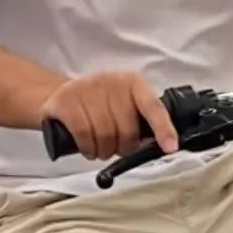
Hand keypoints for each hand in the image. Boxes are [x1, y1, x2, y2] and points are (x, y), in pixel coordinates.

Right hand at [39, 72, 176, 160]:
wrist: (62, 94)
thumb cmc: (100, 105)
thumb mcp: (123, 105)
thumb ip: (142, 120)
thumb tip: (162, 145)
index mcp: (133, 83)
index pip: (153, 107)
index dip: (163, 129)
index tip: (170, 147)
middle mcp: (111, 81)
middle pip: (127, 129)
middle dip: (124, 148)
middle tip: (117, 149)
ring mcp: (87, 89)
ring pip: (105, 134)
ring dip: (104, 151)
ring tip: (101, 150)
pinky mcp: (66, 100)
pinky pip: (84, 134)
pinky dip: (88, 148)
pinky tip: (89, 149)